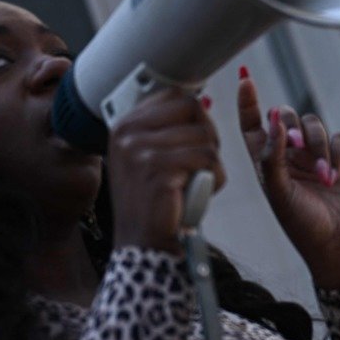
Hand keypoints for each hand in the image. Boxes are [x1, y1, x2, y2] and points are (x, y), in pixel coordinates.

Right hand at [107, 88, 224, 253]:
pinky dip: (215, 179)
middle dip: (209, 136)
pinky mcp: (159, 170)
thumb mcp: (149, 157)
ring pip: (205, 137)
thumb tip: (201, 99)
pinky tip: (200, 192)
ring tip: (196, 183)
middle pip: (193, 110)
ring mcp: (140, 150)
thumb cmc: (155, 203)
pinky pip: (208, 159)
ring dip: (212, 164)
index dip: (197, 117)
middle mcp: (128, 134)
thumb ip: (167, 128)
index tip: (195, 141)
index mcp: (125, 125)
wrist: (143, 243)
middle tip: (202, 164)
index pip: (174, 95)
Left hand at [238, 75, 339, 288]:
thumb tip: (272, 117)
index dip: (248, 102)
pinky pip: (338, 138)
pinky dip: (335, 153)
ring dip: (316, 145)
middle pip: (284, 116)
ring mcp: (316, 156)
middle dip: (289, 123)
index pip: (253, 125)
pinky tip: (334, 176)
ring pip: (313, 124)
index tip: (245, 79)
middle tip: (294, 143)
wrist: (339, 245)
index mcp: (266, 163)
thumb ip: (270, 155)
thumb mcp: (277, 192)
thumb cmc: (302, 225)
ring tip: (322, 175)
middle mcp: (290, 155)